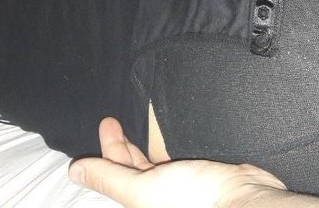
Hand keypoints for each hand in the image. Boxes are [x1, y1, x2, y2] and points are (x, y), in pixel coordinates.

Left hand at [69, 117, 286, 207]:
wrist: (244, 198)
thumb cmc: (194, 198)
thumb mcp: (141, 188)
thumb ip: (109, 177)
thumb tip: (74, 171)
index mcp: (140, 202)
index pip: (115, 174)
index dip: (107, 148)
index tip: (107, 121)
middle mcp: (156, 197)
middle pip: (131, 169)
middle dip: (120, 145)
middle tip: (113, 119)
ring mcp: (177, 188)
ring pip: (151, 165)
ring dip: (139, 148)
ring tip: (133, 128)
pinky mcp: (198, 179)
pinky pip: (173, 162)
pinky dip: (163, 150)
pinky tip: (165, 139)